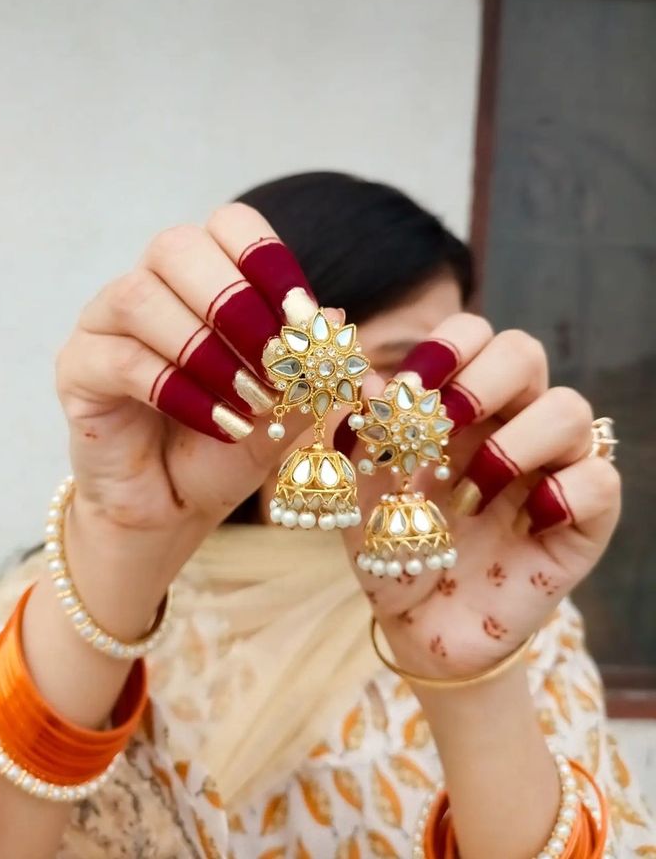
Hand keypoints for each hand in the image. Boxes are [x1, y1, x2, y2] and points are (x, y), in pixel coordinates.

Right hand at [56, 203, 321, 566]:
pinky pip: (122, 361)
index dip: (268, 260)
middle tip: (274, 359)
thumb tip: (337, 317)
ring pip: (140, 298)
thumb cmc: (226, 446)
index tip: (302, 315)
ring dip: (205, 350)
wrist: (174, 505)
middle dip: (234, 302)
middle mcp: (149, 286)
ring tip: (249, 400)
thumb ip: (309, 367)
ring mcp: (104, 324)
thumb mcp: (284, 409)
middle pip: (176, 247)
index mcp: (202, 278)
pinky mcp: (78, 369)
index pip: (229, 226)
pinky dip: (179, 391)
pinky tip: (219, 424)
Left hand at [341, 313, 620, 678]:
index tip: (410, 386)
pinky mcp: (582, 518)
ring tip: (470, 494)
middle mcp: (508, 423)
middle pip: (525, 354)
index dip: (448, 346)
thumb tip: (362, 376)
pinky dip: (566, 493)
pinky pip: (600, 480)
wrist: (420, 624)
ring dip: (515, 444)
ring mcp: (550, 467)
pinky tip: (526, 522)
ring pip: (571, 410)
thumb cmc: (392, 548)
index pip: (472, 336)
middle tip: (441, 424)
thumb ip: (359, 438)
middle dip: (482, 380)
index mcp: (457, 405)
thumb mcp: (359, 495)